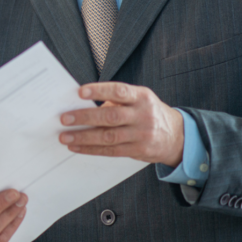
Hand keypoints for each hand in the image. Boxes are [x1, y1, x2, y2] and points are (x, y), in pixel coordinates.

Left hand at [59, 82, 183, 165]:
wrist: (177, 136)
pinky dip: (91, 149)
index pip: (119, 91)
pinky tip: (77, 147)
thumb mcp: (139, 100)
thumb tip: (81, 106)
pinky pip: (111, 151)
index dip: (99, 91)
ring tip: (64, 137)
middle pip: (111, 116)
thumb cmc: (148, 112)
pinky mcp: (139, 150)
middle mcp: (143, 115)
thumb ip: (115, 101)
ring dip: (83, 137)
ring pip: (109, 137)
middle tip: (64, 119)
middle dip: (85, 117)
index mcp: (142, 97)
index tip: (80, 92)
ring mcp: (142, 134)